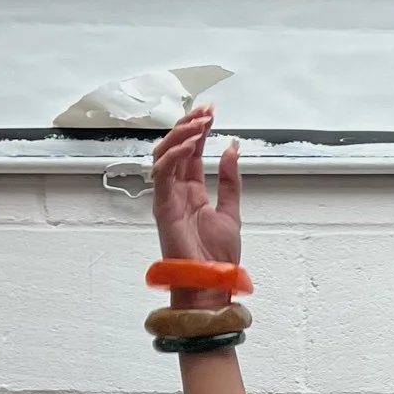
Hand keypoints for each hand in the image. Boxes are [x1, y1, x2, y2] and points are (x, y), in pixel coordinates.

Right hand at [149, 102, 241, 302]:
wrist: (210, 282)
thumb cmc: (217, 257)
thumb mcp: (231, 211)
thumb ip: (229, 180)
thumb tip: (231, 150)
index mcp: (191, 192)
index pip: (190, 153)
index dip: (199, 130)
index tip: (211, 113)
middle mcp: (176, 192)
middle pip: (175, 148)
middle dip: (188, 125)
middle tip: (205, 111)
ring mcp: (167, 198)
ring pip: (163, 154)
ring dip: (180, 135)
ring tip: (199, 123)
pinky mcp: (162, 206)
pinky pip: (161, 173)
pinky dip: (174, 155)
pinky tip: (190, 144)